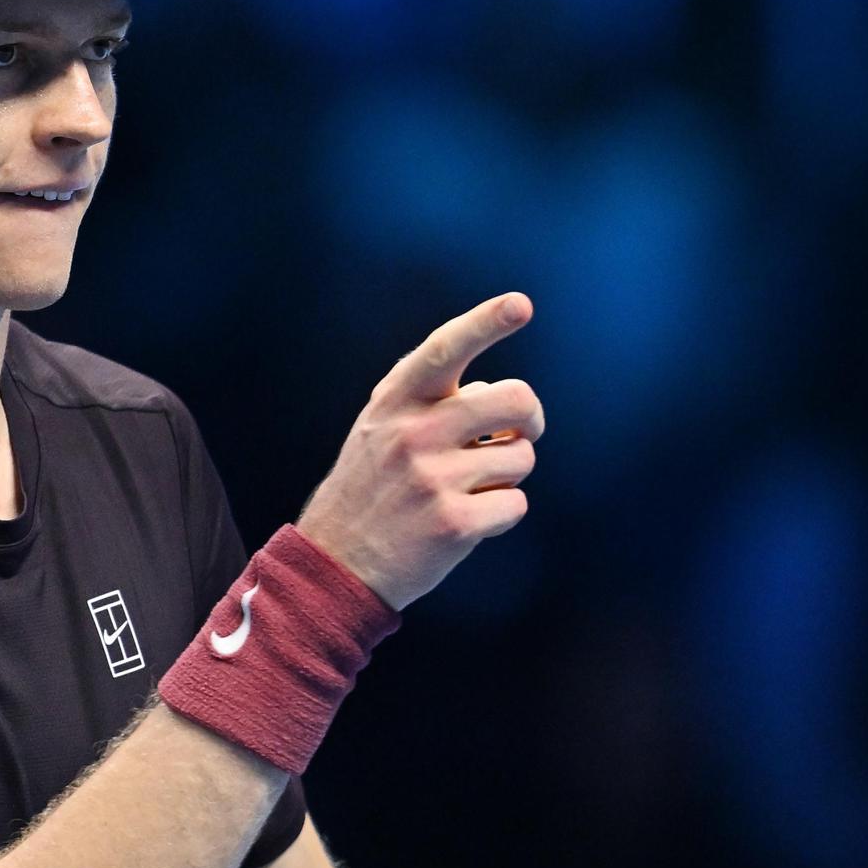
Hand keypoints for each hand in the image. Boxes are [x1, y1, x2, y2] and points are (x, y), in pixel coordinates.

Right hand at [293, 292, 543, 610]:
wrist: (336, 563)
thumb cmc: (370, 488)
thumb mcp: (380, 426)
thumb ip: (429, 399)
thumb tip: (495, 393)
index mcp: (397, 401)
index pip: (445, 348)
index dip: (486, 323)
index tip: (520, 304)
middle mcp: (414, 433)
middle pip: (515, 400)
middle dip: (530, 419)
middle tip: (519, 434)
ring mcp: (433, 479)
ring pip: (522, 457)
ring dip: (509, 474)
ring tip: (471, 488)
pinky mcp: (453, 524)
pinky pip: (516, 504)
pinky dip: (502, 514)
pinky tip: (468, 520)